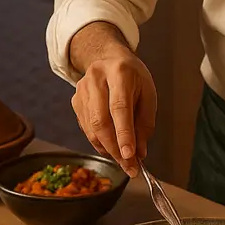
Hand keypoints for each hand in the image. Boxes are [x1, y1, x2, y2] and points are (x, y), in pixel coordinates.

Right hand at [71, 48, 156, 177]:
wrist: (109, 59)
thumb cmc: (133, 77)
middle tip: (129, 166)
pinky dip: (99, 142)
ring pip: (92, 128)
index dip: (124, 134)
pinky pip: (86, 128)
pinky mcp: (75, 100)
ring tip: (124, 160)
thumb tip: (140, 152)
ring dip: (108, 149)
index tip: (131, 156)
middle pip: (101, 120)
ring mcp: (82, 89)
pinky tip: (111, 147)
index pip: (119, 107)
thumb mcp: (148, 93)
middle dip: (115, 148)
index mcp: (119, 72)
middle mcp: (96, 78)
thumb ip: (145, 123)